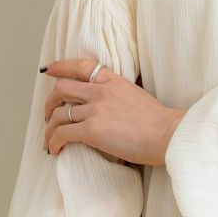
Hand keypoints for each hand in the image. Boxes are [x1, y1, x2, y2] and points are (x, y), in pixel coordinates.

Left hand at [42, 59, 185, 165]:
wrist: (168, 135)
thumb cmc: (161, 124)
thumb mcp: (139, 97)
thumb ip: (120, 96)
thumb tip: (112, 109)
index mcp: (114, 81)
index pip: (81, 66)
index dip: (61, 67)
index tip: (49, 71)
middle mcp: (101, 91)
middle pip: (62, 89)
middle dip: (49, 102)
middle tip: (48, 115)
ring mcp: (95, 110)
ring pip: (58, 114)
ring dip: (49, 128)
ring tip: (50, 139)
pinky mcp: (92, 130)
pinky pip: (63, 133)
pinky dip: (54, 142)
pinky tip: (55, 150)